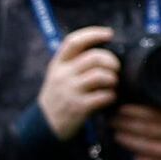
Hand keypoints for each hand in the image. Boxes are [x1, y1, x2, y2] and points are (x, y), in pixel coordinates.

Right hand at [34, 26, 125, 140]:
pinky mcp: (78, 107)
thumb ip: (74, 63)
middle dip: (111, 61)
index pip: (74, 41)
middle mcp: (62, 75)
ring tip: (112, 84)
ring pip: (101, 76)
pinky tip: (109, 98)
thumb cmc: (57, 97)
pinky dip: (111, 96)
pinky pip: (103, 96)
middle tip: (115, 68)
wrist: (45, 125)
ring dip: (112, 79)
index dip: (93, 33)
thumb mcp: (58, 76)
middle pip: (94, 57)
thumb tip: (103, 51)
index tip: (109, 34)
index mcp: (58, 64)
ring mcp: (70, 91)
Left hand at [108, 83, 160, 159]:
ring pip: (146, 148)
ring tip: (115, 131)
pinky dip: (141, 158)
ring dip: (128, 140)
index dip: (135, 110)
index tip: (121, 103)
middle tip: (110, 115)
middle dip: (125, 123)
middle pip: (146, 130)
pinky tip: (131, 150)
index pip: (156, 113)